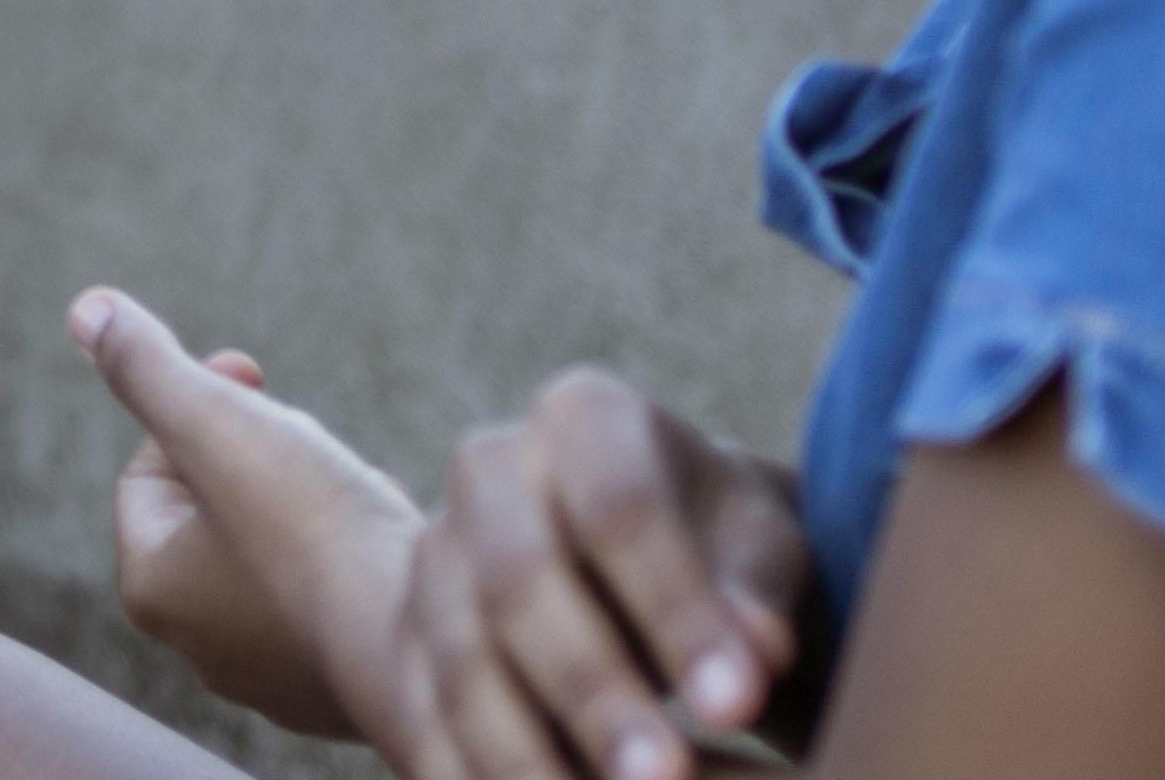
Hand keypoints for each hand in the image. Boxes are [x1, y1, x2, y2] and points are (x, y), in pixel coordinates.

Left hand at [74, 287, 419, 742]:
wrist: (426, 642)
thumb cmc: (313, 528)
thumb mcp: (216, 423)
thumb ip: (147, 366)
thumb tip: (87, 309)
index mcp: (156, 590)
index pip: (150, 474)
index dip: (194, 405)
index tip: (249, 375)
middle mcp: (205, 649)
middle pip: (218, 510)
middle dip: (262, 454)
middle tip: (304, 438)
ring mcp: (278, 678)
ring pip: (282, 550)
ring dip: (314, 499)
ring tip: (352, 488)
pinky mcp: (343, 690)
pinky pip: (337, 595)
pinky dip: (356, 554)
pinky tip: (388, 539)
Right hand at [394, 364, 811, 779]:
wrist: (624, 565)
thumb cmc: (719, 552)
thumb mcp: (757, 551)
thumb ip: (757, 597)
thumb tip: (758, 656)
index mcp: (586, 419)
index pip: (619, 506)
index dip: (673, 608)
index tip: (735, 704)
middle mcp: (490, 470)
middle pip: (520, 582)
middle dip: (592, 691)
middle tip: (664, 778)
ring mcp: (435, 558)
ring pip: (462, 666)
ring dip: (526, 758)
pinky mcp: (406, 647)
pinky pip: (424, 729)